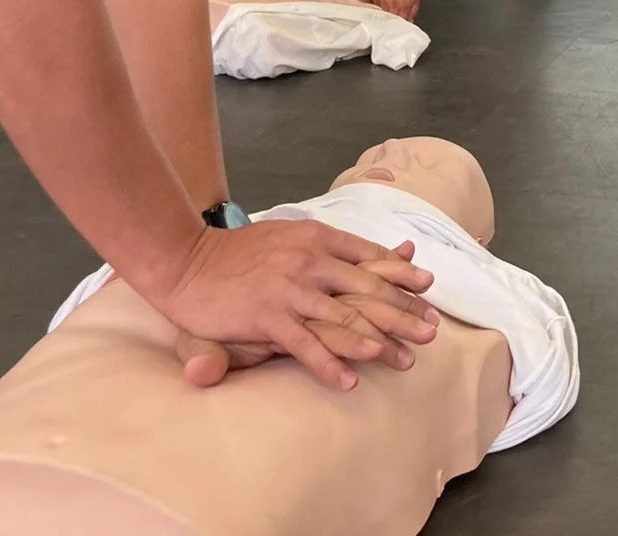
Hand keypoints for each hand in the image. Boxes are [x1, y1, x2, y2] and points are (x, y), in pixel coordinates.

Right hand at [158, 226, 438, 390]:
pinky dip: (328, 364)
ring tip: (403, 361)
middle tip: (431, 332)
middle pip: (367, 290)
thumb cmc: (242, 252)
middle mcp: (309, 261)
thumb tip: (389, 250)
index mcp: (316, 238)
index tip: (428, 291)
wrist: (186, 260)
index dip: (401, 276)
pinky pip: (305, 345)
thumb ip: (335, 247)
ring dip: (377, 343)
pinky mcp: (266, 316)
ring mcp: (289, 289)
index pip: (370, 257)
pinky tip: (349, 381)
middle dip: (403, 312)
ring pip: (344, 320)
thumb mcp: (292, 236)